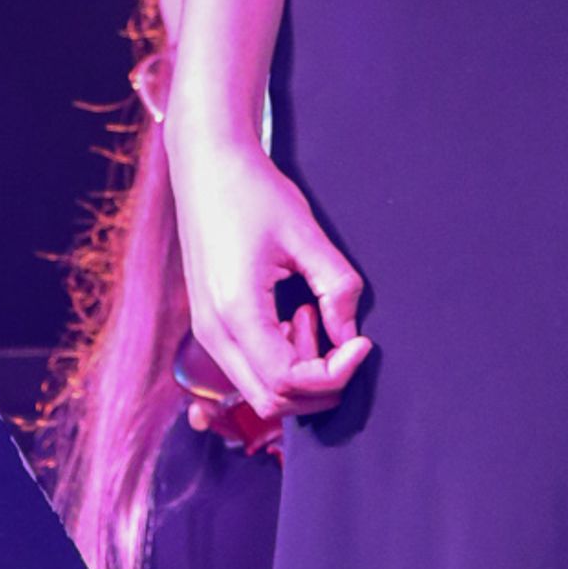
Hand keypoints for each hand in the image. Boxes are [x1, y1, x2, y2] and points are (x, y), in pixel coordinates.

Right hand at [165, 125, 369, 430]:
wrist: (206, 167)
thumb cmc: (253, 192)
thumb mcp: (305, 234)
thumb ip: (336, 287)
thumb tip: (351, 334)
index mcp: (235, 311)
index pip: (288, 380)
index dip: (335, 373)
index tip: (361, 342)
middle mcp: (213, 332)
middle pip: (272, 402)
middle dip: (319, 384)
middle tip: (341, 336)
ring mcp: (205, 332)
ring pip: (259, 391)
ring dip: (299, 371)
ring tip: (312, 312)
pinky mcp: (209, 325)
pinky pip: (248, 369)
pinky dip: (280, 359)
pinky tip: (294, 315)